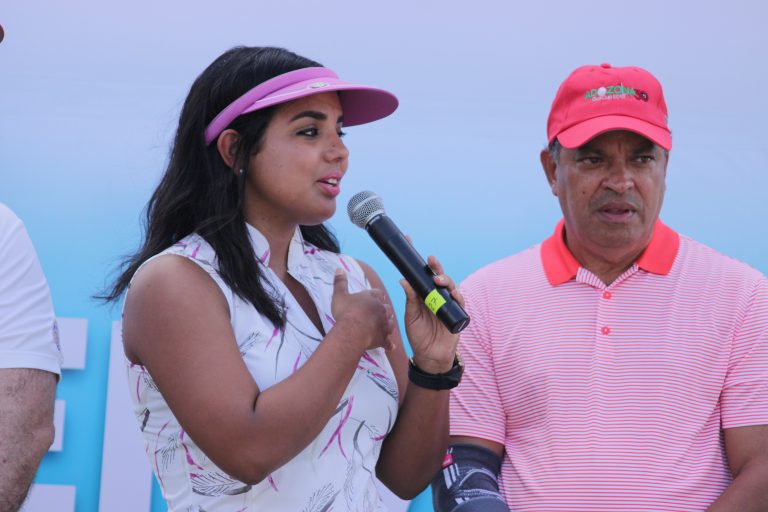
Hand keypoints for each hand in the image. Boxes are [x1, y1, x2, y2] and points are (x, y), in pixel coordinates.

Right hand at [331, 269, 395, 351]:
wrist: (353, 330)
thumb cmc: (346, 312)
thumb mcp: (340, 295)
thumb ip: (340, 282)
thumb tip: (339, 269)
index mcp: (371, 298)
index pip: (378, 293)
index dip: (377, 295)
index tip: (377, 297)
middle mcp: (380, 310)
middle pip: (386, 308)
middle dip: (384, 310)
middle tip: (381, 312)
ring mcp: (383, 324)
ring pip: (390, 323)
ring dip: (388, 324)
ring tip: (386, 326)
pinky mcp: (382, 338)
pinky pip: (388, 342)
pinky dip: (389, 344)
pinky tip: (391, 346)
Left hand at [401, 254, 462, 373]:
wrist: (429, 356)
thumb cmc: (418, 336)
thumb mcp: (411, 316)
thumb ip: (410, 299)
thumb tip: (403, 280)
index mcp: (424, 295)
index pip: (421, 274)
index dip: (418, 260)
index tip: (410, 241)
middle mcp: (436, 296)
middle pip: (438, 276)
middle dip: (435, 266)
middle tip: (430, 260)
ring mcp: (448, 303)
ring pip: (450, 286)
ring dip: (445, 280)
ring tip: (437, 280)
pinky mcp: (458, 313)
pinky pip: (460, 301)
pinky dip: (457, 295)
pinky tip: (453, 293)